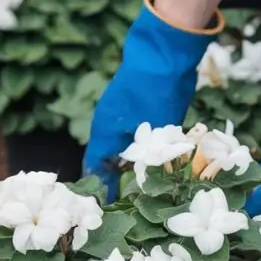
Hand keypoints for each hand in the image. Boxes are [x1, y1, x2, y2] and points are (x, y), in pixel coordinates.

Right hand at [83, 0, 222, 199]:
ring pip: (124, 150)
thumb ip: (150, 158)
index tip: (107, 209)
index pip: (95, 169)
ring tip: (144, 190)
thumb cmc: (156, 90)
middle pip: (108, 162)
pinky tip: (158, 164)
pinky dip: (144, 153)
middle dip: (117, 183)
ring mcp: (123, 116)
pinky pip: (137, 139)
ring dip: (132, 167)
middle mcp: (110, 126)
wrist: (166, 51)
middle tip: (130, 205)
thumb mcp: (156, 130)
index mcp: (105, 132)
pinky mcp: (139, 110)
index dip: (101, 190)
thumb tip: (148, 185)